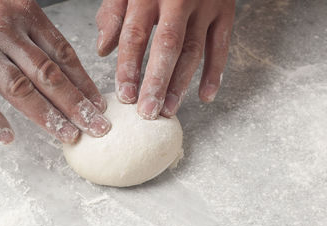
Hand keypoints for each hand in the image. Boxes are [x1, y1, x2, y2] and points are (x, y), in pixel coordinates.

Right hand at [0, 0, 110, 143]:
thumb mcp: (10, 7)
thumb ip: (33, 35)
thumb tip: (61, 71)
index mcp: (26, 14)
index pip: (63, 54)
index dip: (84, 82)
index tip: (97, 105)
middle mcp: (5, 29)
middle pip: (48, 74)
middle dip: (76, 104)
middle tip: (97, 127)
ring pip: (19, 87)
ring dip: (47, 115)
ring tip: (68, 135)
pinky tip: (7, 136)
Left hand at [96, 0, 234, 118]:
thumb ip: (114, 13)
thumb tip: (103, 49)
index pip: (135, 35)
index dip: (128, 68)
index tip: (125, 95)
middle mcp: (178, 0)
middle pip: (167, 47)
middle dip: (156, 82)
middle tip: (148, 111)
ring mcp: (205, 5)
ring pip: (193, 50)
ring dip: (181, 83)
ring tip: (169, 110)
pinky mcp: (225, 11)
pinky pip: (221, 45)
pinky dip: (215, 72)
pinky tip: (206, 96)